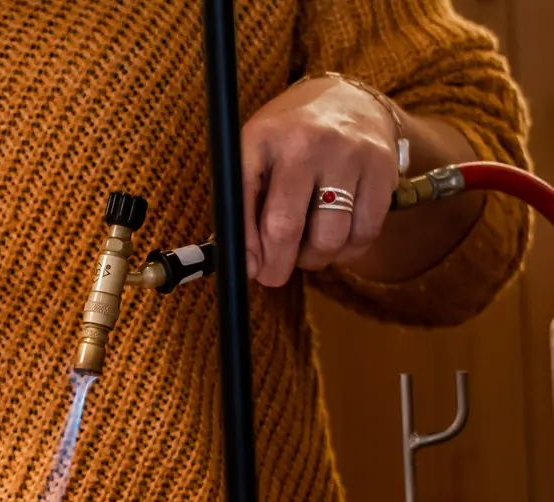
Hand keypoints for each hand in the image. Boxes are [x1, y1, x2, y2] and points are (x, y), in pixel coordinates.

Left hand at [242, 76, 403, 286]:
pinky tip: (337, 242)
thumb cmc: (287, 141)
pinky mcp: (382, 167)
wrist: (346, 100)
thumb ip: (243, 204)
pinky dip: (348, 251)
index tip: (250, 269)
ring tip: (308, 251)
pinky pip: (365, 233)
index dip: (245, 246)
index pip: (244, 202)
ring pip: (329, 238)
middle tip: (274, 275)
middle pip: (286, 226)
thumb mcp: (254, 155)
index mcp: (260, 140)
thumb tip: (247, 265)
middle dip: (277, 265)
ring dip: (315, 259)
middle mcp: (305, 144)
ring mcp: (348, 154)